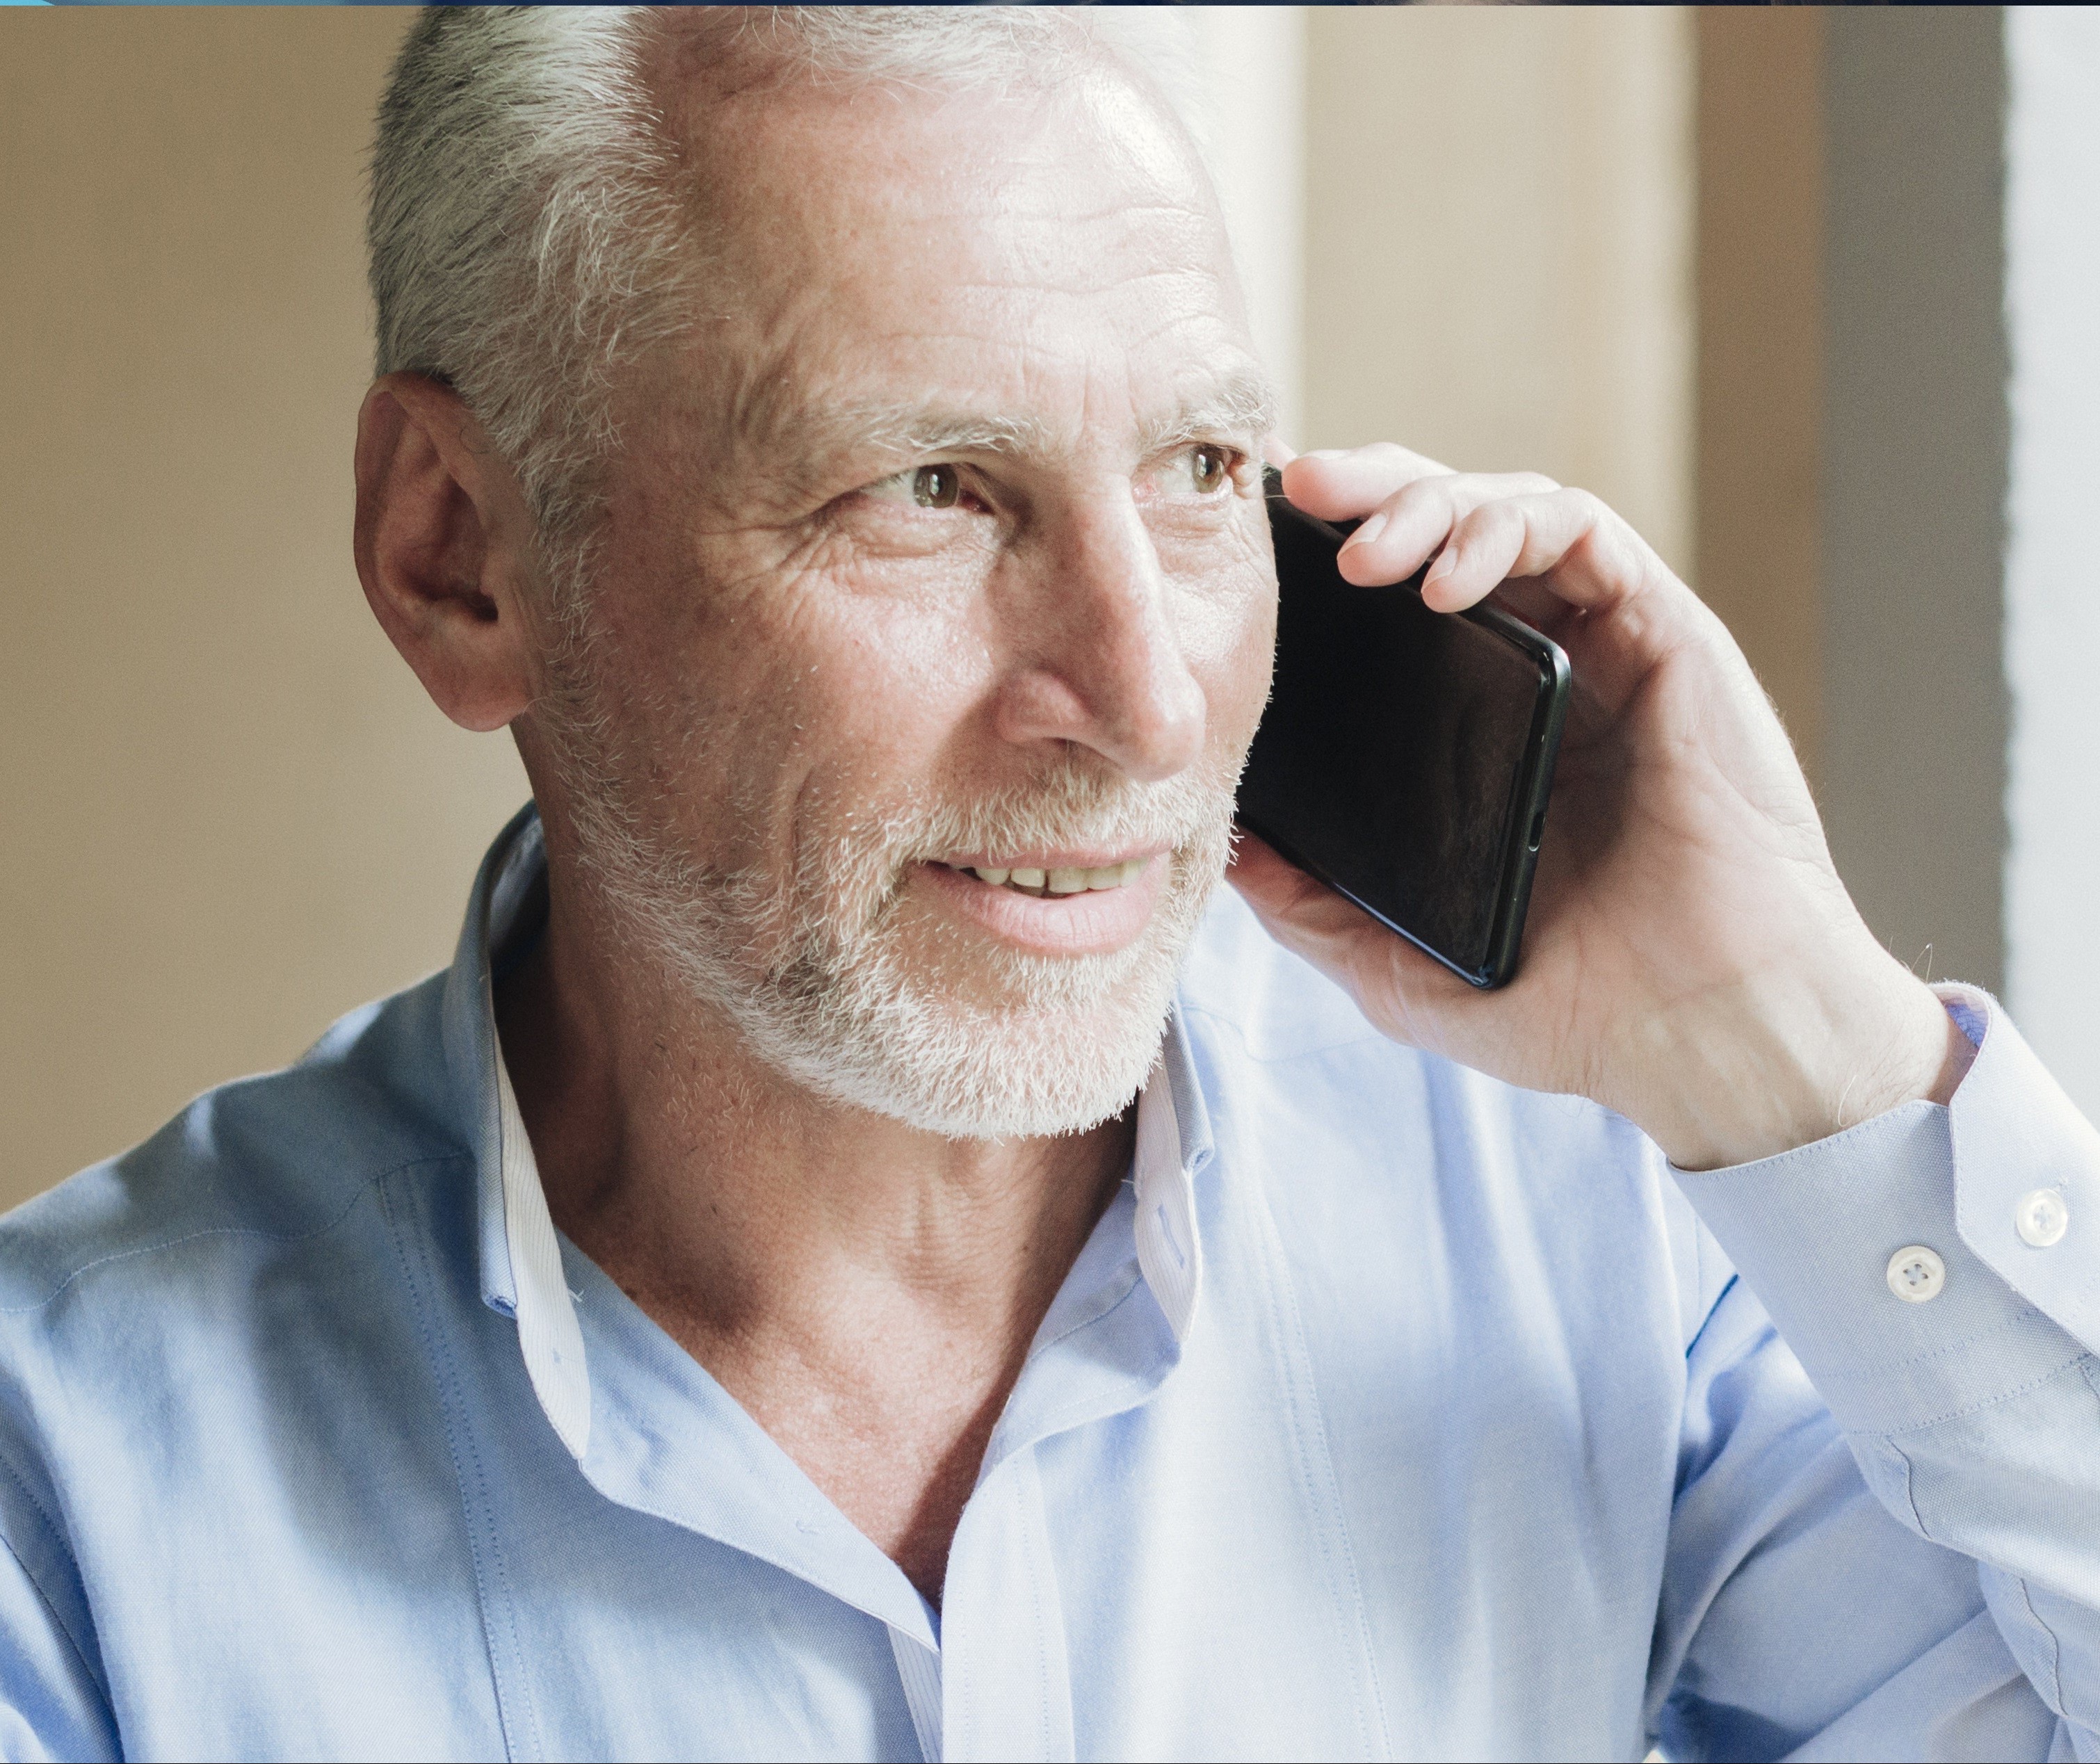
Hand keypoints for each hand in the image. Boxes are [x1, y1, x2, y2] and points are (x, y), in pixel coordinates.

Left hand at [1229, 442, 1963, 1170]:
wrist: (1703, 1035)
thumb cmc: (1574, 1009)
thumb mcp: (1399, 965)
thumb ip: (1311, 907)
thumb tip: (1222, 847)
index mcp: (1477, 730)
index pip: (1393, 603)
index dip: (1328, 550)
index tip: (1254, 536)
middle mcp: (1541, 674)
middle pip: (1445, 529)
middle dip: (1366, 491)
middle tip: (1295, 487)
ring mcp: (1606, 649)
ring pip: (1510, 509)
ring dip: (1428, 500)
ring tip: (1360, 548)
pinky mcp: (1668, 634)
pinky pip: (1587, 533)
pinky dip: (1511, 526)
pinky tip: (1447, 578)